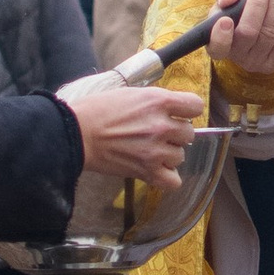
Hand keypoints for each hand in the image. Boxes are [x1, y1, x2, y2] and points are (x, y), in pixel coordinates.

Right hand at [59, 73, 204, 185]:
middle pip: (189, 133)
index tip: (178, 114)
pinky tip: (155, 170)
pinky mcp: (146, 171)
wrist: (77, 133)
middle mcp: (162, 126)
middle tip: (156, 134)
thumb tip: (173, 109)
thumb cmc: (97, 110)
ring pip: (181, 156)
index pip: (196, 105)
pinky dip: (167, 178)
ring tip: (148, 151)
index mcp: (158, 101)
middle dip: (174, 134)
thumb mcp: (131, 93)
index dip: (187, 110)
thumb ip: (156, 101)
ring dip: (168, 155)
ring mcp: (156, 150)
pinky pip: (173, 181)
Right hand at [207, 0, 273, 80]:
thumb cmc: (241, 8)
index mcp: (218, 43)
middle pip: (247, 33)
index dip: (220, 37)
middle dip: (257, 6)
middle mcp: (237, 56)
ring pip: (269, 33)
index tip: (226, 20)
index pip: (216, 48)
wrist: (262, 19)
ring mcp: (258, 62)